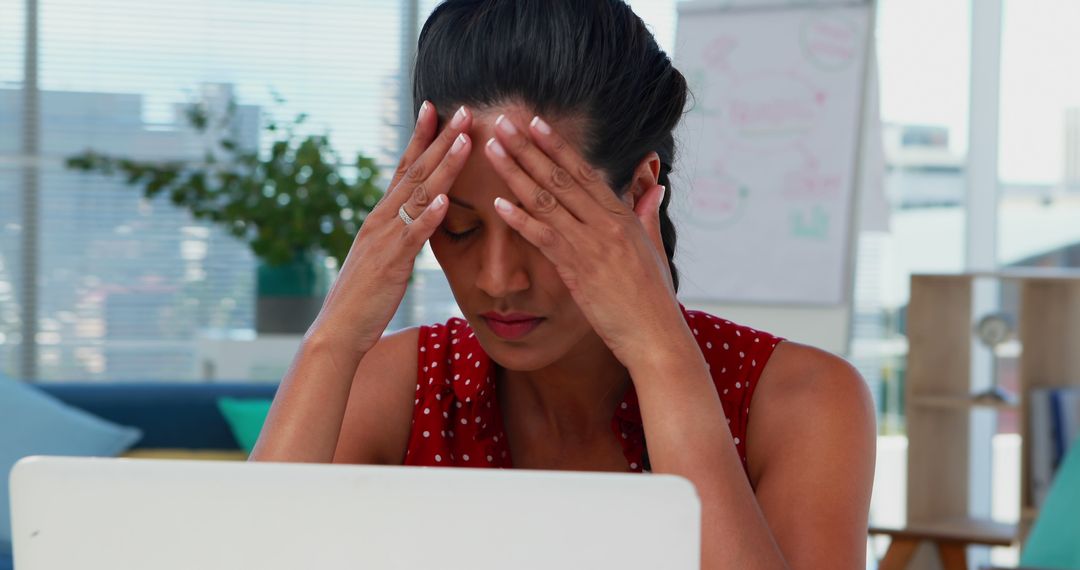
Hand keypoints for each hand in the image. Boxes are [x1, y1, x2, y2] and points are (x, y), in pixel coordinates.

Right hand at [307, 102, 473, 356]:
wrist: (338, 329)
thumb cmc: (364, 297)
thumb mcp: (386, 257)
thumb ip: (402, 234)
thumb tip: (420, 216)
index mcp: (381, 216)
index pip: (403, 167)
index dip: (421, 137)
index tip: (436, 108)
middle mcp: (381, 219)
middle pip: (415, 171)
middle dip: (441, 139)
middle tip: (465, 110)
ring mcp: (385, 239)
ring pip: (417, 195)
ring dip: (443, 166)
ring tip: (464, 140)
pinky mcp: (391, 264)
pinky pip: (412, 236)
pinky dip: (428, 216)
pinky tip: (444, 200)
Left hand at [483, 114, 687, 364]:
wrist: (655, 335)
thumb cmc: (654, 298)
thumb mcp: (654, 249)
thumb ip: (648, 215)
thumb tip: (655, 188)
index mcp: (623, 216)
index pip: (585, 172)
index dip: (557, 146)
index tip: (535, 123)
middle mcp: (606, 224)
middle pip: (561, 177)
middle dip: (528, 148)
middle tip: (503, 122)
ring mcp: (591, 245)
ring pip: (547, 200)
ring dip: (516, 173)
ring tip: (493, 150)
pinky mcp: (578, 270)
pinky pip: (544, 238)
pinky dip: (520, 219)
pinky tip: (498, 203)